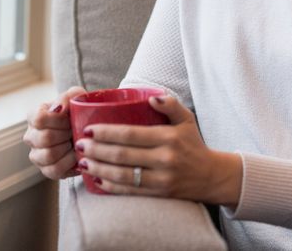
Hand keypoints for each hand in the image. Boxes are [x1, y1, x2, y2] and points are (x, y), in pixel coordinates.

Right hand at [23, 85, 86, 179]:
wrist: (85, 130)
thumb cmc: (78, 112)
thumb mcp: (76, 97)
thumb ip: (67, 97)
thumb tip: (58, 108)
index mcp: (34, 117)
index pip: (38, 119)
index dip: (58, 120)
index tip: (70, 118)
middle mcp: (31, 137)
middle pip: (45, 138)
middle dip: (65, 134)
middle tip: (75, 131)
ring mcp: (37, 155)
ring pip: (48, 155)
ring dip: (67, 149)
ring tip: (75, 142)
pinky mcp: (46, 170)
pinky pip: (54, 170)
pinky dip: (69, 163)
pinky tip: (76, 155)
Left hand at [74, 95, 241, 204]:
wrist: (212, 177)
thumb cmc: (193, 144)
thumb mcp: (187, 120)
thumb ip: (170, 105)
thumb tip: (151, 96)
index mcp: (168, 138)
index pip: (131, 134)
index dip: (107, 133)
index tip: (89, 129)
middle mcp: (164, 160)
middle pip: (122, 155)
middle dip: (97, 150)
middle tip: (79, 145)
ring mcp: (161, 180)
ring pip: (123, 176)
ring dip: (99, 169)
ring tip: (83, 161)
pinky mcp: (159, 195)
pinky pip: (130, 192)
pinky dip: (111, 187)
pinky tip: (96, 180)